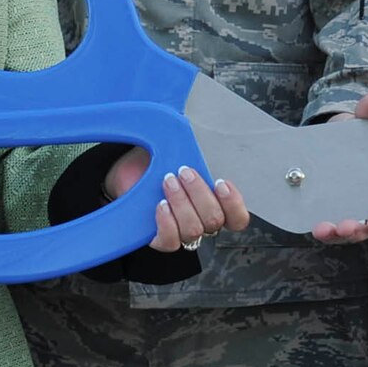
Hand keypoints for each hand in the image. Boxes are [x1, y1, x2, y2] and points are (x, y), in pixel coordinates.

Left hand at [104, 148, 249, 253]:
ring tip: (168, 181)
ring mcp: (181, 232)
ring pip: (193, 230)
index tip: (221, 182)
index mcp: (214, 203)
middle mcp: (201, 221)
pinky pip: (170, 242)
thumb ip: (192, 147)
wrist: (129, 171)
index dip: (234, 203)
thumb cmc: (158, 160)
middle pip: (214, 220)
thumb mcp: (177, 150)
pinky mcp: (160, 239)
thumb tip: (192, 125)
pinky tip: (160, 205)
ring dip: (182, 203)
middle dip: (199, 193)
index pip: (237, 218)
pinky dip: (167, 223)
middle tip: (183, 172)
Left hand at [311, 93, 367, 243]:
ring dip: (337, 234)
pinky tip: (313, 226)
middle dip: (359, 230)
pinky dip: (323, 229)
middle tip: (349, 226)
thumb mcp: (364, 121)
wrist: (337, 137)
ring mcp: (353, 212)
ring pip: (348, 231)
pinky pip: (330, 226)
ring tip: (324, 229)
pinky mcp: (333, 212)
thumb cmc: (359, 133)